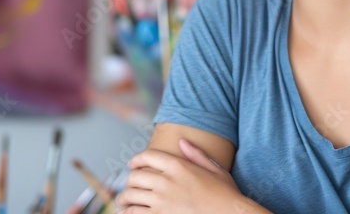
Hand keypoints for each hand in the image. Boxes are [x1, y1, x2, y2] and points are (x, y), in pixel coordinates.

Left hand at [118, 139, 263, 213]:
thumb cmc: (225, 195)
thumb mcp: (214, 169)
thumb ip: (196, 154)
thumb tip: (182, 142)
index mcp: (178, 166)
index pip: (147, 156)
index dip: (136, 159)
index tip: (132, 164)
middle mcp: (167, 182)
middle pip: (135, 176)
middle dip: (130, 180)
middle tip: (129, 185)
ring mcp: (162, 201)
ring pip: (131, 195)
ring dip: (125, 198)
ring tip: (124, 200)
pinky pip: (134, 213)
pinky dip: (128, 213)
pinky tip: (128, 213)